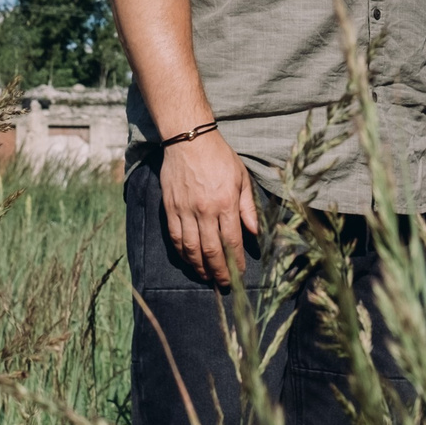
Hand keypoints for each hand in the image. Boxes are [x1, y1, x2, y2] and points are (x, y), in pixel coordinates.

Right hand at [158, 130, 258, 288]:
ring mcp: (185, 210)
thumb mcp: (241, 178)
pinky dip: (182, 253)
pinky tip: (188, 260)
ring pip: (191, 248)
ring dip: (199, 266)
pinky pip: (175, 237)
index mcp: (225, 203)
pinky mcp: (170, 208)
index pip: (232, 241)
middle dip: (218, 271)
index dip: (235, 261)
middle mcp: (204, 210)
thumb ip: (248, 207)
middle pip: (211, 250)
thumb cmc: (219, 157)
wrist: (188, 140)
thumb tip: (255, 233)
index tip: (239, 273)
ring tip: (206, 276)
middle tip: (223, 284)